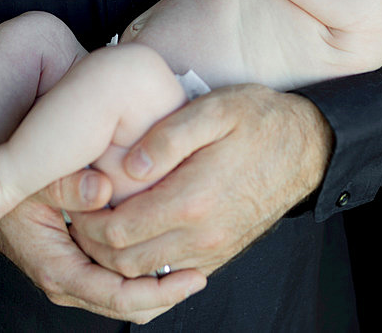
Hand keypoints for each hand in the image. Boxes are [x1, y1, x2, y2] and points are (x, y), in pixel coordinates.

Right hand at [0, 168, 206, 323]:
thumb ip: (67, 185)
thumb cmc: (12, 187)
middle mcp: (68, 282)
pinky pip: (119, 283)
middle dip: (167, 294)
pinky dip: (145, 274)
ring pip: (127, 298)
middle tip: (202, 271)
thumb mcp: (37, 179)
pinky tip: (168, 251)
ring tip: (192, 262)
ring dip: (158, 285)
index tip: (194, 278)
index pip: (118, 296)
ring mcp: (75, 278)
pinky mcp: (81, 269)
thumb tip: (100, 192)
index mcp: (58, 269)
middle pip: (130, 306)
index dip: (160, 291)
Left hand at [67, 84, 332, 277]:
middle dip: (90, 241)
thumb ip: (169, 135)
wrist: (308, 147)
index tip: (73, 196)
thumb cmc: (260, 120)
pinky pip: (169, 271)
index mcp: (194, 199)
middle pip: (122, 260)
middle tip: (76, 210)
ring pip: (143, 272)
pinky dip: (142, 260)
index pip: (116, 230)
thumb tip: (128, 164)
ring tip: (99, 218)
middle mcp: (202, 235)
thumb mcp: (215, 109)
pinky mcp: (221, 253)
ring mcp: (213, 249)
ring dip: (113, 254)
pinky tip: (133, 230)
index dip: (83, 218)